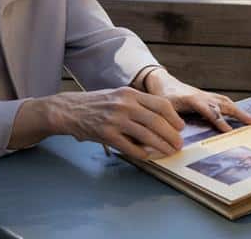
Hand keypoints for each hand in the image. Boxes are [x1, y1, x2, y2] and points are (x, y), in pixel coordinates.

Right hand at [22, 87, 186, 159]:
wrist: (69, 110)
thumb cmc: (97, 103)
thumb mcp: (119, 96)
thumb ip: (139, 104)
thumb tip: (162, 120)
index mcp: (130, 93)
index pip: (161, 104)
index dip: (174, 118)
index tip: (181, 127)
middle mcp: (125, 104)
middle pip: (157, 121)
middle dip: (171, 135)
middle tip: (179, 144)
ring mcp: (115, 120)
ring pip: (146, 135)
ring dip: (161, 146)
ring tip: (169, 152)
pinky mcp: (106, 134)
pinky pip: (130, 147)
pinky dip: (142, 153)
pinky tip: (148, 156)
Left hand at [144, 69, 250, 132]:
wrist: (162, 82)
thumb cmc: (162, 97)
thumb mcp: (163, 109)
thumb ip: (172, 121)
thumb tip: (179, 136)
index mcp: (192, 100)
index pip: (209, 111)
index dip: (219, 121)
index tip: (229, 131)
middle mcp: (202, 96)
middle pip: (224, 105)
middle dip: (239, 114)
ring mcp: (206, 95)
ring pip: (226, 102)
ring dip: (239, 111)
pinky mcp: (207, 96)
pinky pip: (223, 101)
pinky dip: (233, 106)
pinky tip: (240, 114)